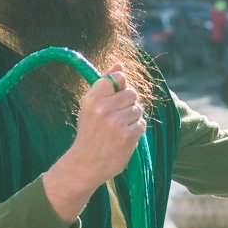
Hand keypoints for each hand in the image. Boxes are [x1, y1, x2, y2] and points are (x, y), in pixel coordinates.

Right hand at [44, 64, 145, 223]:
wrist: (85, 164)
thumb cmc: (89, 133)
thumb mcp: (91, 107)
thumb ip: (106, 84)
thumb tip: (120, 64)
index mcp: (92, 98)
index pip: (117, 77)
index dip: (120, 86)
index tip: (115, 98)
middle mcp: (103, 108)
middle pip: (131, 93)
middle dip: (128, 104)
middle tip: (116, 117)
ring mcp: (116, 122)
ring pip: (138, 109)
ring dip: (133, 118)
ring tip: (119, 128)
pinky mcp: (127, 135)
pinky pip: (141, 124)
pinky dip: (136, 130)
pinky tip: (124, 137)